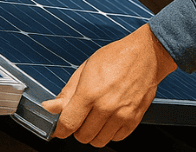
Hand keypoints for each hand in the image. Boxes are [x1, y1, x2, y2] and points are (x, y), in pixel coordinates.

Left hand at [41, 24, 177, 146]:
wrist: (147, 54)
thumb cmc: (116, 57)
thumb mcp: (85, 69)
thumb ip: (67, 92)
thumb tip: (49, 107)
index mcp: (89, 92)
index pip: (68, 124)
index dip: (60, 129)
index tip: (59, 129)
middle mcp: (106, 107)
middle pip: (82, 136)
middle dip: (78, 128)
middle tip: (82, 115)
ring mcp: (121, 115)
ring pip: (98, 141)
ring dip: (94, 133)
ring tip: (97, 117)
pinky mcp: (134, 119)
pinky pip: (116, 138)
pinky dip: (110, 132)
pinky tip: (110, 118)